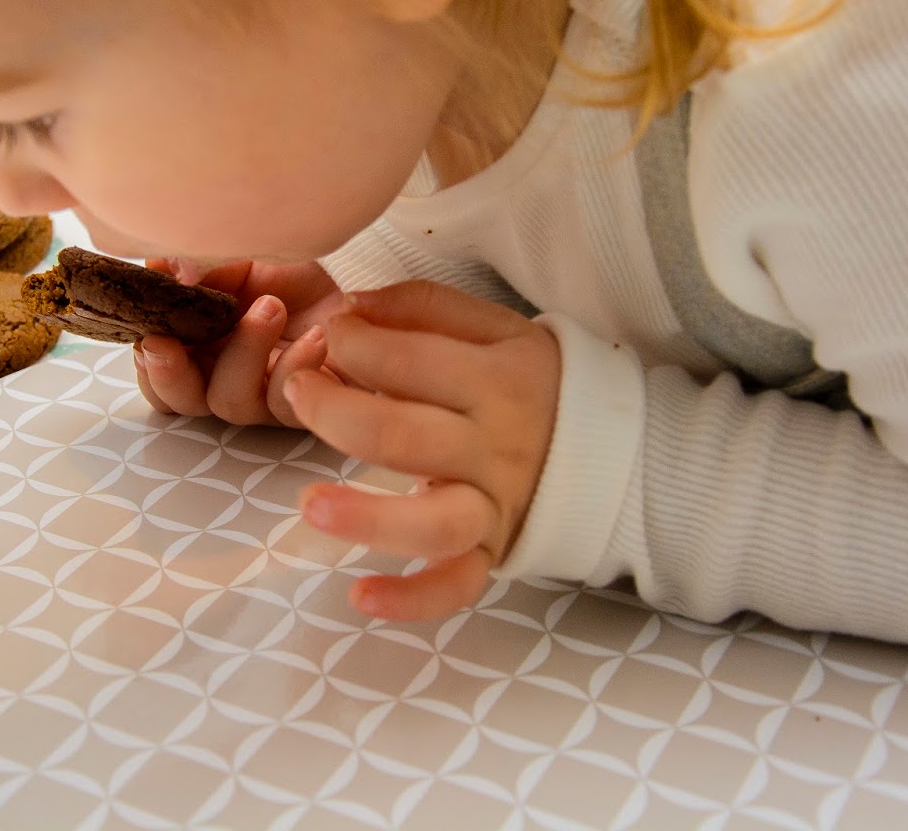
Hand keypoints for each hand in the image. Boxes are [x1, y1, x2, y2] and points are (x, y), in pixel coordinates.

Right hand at [133, 259, 344, 426]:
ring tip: (270, 308)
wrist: (359, 278)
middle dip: (167, 374)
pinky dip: (297, 367)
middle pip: (179, 399)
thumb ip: (202, 263)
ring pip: (230, 401)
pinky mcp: (304, 403)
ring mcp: (262, 392)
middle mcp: (222, 372)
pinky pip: (288, 403)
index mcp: (198, 339)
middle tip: (165, 343)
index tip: (148, 332)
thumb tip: (167, 268)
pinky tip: (316, 336)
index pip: (155, 365)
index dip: (144, 356)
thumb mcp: (242, 254)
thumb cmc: (294, 269)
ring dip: (242, 354)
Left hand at [283, 280, 561, 621]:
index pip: (408, 360)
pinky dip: (412, 600)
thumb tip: (351, 306)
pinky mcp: (491, 552)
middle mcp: (495, 446)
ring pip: (430, 522)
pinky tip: (360, 596)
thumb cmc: (529, 381)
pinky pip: (456, 585)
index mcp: (497, 379)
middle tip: (297, 391)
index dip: (351, 342)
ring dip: (365, 517)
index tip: (329, 334)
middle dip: (332, 411)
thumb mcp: (493, 326)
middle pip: (401, 436)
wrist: (609, 446)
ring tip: (309, 504)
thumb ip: (423, 306)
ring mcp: (494, 506)